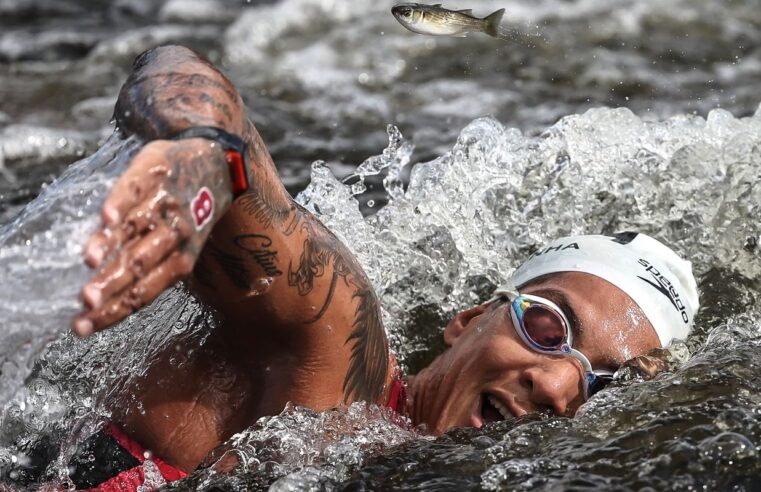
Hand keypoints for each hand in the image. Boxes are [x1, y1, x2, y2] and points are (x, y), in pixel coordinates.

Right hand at [73, 138, 232, 335]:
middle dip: (113, 283)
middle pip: (141, 263)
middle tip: (86, 300)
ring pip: (138, 226)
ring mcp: (167, 201)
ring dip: (114, 243)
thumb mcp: (180, 246)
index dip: (114, 310)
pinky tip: (107, 216)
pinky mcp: (157, 171)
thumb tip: (101, 299)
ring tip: (90, 260)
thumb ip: (146, 267)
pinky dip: (123, 201)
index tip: (81, 327)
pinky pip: (138, 188)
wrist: (216, 163)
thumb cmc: (188, 214)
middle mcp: (176, 233)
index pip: (144, 291)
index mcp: (182, 258)